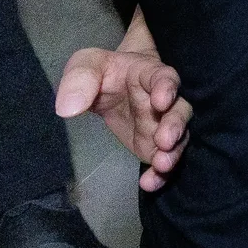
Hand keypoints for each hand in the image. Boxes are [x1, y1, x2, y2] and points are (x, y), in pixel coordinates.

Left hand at [55, 8, 189, 191]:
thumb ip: (79, 79)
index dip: (166, 87)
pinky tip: (149, 183)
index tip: (161, 101)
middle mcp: (163, 100)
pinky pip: (163, 160)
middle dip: (175, 125)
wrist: (115, 84)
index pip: (162, 76)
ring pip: (178, 137)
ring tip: (162, 165)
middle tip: (165, 140)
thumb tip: (68, 109)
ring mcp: (162, 124)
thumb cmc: (105, 72)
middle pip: (179, 109)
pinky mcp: (153, 146)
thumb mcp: (87, 64)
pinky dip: (161, 174)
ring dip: (173, 152)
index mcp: (147, 74)